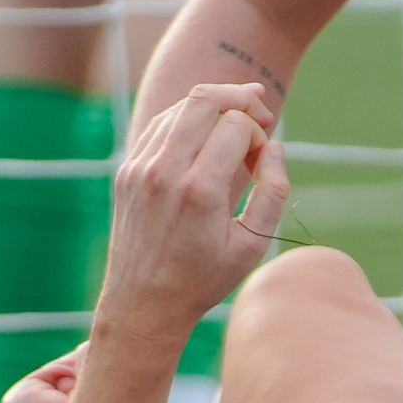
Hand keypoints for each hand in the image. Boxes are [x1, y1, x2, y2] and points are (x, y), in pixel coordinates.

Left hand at [97, 83, 287, 343]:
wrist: (142, 303)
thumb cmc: (202, 279)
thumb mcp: (252, 246)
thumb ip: (273, 191)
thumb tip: (275, 148)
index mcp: (200, 190)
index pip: (237, 126)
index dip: (260, 134)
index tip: (263, 161)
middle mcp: (166, 171)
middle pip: (205, 99)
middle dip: (240, 99)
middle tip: (260, 115)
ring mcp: (141, 167)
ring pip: (181, 106)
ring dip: (213, 106)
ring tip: (236, 122)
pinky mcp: (127, 170)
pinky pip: (159, 125)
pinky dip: (186, 119)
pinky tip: (204, 134)